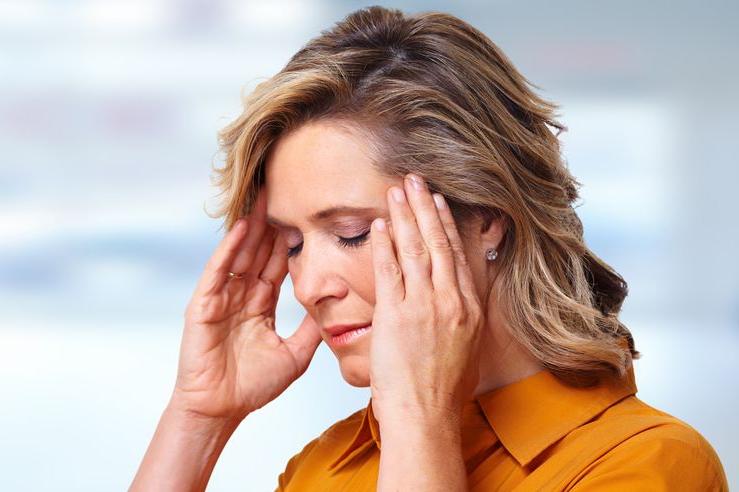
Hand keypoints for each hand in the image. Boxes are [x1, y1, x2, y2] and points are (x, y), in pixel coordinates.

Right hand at [170, 190, 321, 422]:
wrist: (220, 409)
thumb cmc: (251, 388)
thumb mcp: (295, 354)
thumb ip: (311, 329)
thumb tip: (337, 309)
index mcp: (259, 305)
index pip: (277, 264)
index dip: (290, 241)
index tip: (305, 214)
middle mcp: (240, 295)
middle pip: (258, 251)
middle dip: (270, 223)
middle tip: (283, 189)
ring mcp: (220, 297)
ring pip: (240, 254)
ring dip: (251, 226)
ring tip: (264, 197)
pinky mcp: (203, 304)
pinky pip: (219, 269)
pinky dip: (229, 248)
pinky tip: (242, 227)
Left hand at [368, 174, 483, 421]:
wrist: (427, 416)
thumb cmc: (441, 394)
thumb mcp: (465, 350)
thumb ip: (461, 320)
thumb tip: (457, 305)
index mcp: (470, 310)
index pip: (458, 256)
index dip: (448, 225)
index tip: (440, 202)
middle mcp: (451, 302)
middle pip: (439, 243)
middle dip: (427, 207)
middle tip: (418, 180)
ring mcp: (425, 307)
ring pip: (416, 249)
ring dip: (406, 215)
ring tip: (398, 189)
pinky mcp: (397, 315)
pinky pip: (389, 270)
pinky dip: (385, 244)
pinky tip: (380, 224)